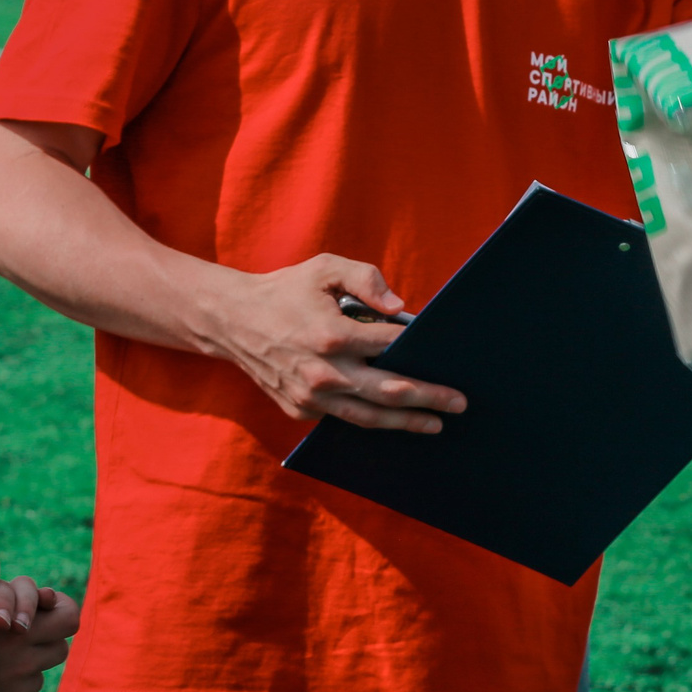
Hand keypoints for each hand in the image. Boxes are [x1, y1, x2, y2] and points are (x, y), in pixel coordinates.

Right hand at [198, 253, 467, 430]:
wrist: (232, 321)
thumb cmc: (285, 290)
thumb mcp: (325, 268)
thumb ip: (366, 278)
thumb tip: (399, 308)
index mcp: (332, 334)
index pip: (391, 345)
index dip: (418, 348)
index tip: (443, 351)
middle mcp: (324, 372)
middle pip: (390, 391)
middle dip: (429, 397)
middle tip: (459, 403)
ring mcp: (311, 397)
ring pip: (369, 417)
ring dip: (406, 422)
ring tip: (435, 423)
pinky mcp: (300, 411)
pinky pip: (343, 418)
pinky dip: (371, 420)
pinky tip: (394, 419)